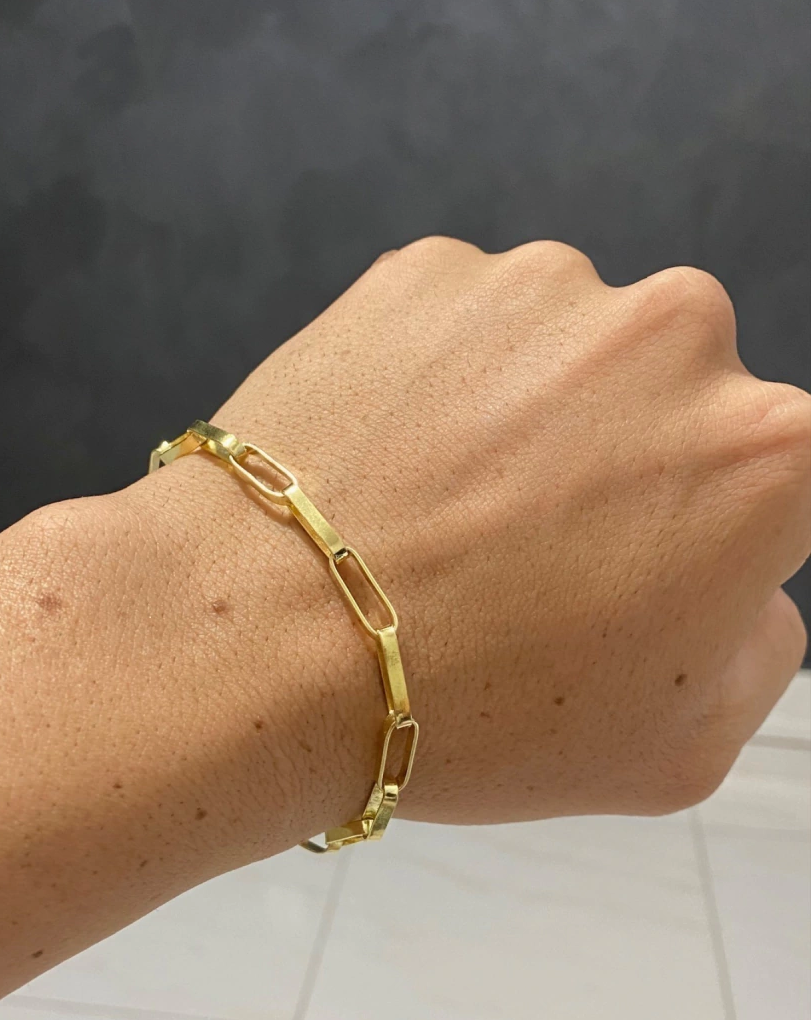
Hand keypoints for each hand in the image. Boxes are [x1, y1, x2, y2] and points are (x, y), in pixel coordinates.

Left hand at [202, 237, 808, 821]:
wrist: (261, 639)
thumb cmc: (468, 710)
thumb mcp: (675, 748)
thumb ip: (759, 647)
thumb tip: (744, 587)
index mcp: (766, 451)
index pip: (777, 474)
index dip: (709, 530)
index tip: (644, 563)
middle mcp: (675, 334)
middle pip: (674, 400)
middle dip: (625, 463)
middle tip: (529, 553)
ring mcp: (541, 287)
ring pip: (564, 354)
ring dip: (527, 417)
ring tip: (441, 516)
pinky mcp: (427, 271)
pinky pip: (463, 329)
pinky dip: (439, 383)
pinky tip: (390, 468)